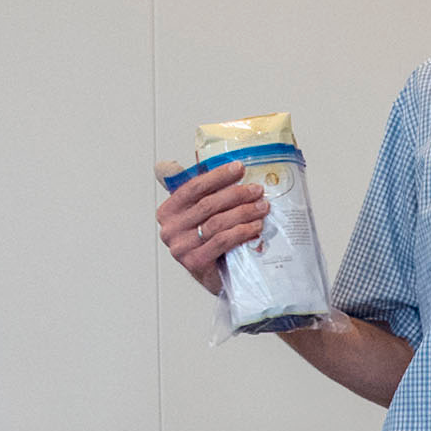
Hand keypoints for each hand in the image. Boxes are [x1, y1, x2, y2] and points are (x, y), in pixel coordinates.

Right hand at [153, 159, 269, 291]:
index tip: (240, 168)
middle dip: (236, 195)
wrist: (217, 277)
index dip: (218, 176)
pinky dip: (242, 232)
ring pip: (217, 222)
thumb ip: (201, 189)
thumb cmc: (210, 240)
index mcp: (168, 211)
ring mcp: (180, 248)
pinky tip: (256, 227)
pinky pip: (222, 241)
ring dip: (244, 212)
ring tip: (262, 208)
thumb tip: (200, 154)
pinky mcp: (194, 263)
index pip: (193, 187)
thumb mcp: (204, 214)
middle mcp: (169, 229)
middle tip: (258, 190)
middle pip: (207, 204)